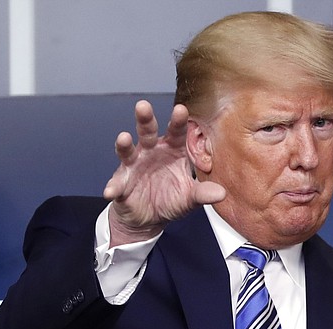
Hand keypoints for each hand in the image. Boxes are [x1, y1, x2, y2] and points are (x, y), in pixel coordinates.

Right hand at [103, 100, 225, 245]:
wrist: (149, 218)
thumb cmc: (171, 199)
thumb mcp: (190, 198)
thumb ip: (203, 193)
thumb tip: (221, 193)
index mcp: (173, 150)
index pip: (177, 132)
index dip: (178, 121)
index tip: (181, 109)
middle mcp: (151, 152)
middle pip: (147, 131)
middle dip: (145, 119)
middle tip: (143, 106)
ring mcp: (134, 165)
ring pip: (127, 150)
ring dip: (124, 144)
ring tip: (124, 138)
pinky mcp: (121, 183)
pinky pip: (116, 183)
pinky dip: (113, 187)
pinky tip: (111, 192)